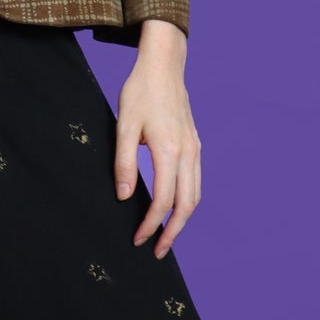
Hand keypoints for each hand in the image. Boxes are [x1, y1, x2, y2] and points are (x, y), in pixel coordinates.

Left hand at [112, 19, 198, 257]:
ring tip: (166, 236)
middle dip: (172, 233)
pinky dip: (188, 202)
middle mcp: (188, 153)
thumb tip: (124, 196)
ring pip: (195, 196)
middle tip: (157, 252)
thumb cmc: (140, 93)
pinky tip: (175, 209)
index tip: (138, 239)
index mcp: (169, 150)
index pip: (163, 200)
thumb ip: (124, 162)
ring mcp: (194, 150)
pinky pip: (196, 182)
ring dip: (182, 221)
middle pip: (187, 206)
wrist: (164, 67)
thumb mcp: (124, 125)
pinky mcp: (195, 146)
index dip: (151, 224)